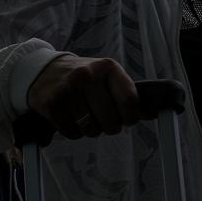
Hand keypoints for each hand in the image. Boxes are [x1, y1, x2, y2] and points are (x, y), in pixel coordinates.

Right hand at [26, 55, 143, 139]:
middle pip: (111, 120)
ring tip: (86, 118)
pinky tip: (71, 119)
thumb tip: (156, 112)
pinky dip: (74, 132)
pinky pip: (72, 133)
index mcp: (107, 68)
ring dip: (91, 130)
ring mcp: (68, 89)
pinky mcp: (52, 103)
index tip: (127, 119)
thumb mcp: (108, 78)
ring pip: (91, 129)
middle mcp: (87, 75)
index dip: (131, 117)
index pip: (129, 100)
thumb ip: (128, 95)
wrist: (45, 71)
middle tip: (103, 119)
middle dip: (110, 126)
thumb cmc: (84, 78)